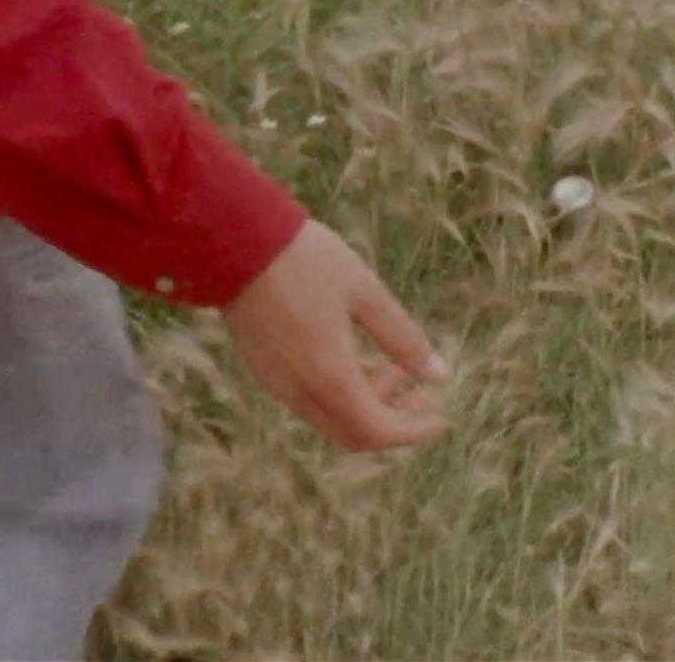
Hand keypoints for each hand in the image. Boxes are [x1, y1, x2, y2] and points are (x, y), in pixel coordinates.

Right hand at [223, 220, 450, 451]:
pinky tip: (354, 356)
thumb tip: (439, 375)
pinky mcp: (262, 368)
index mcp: (328, 375)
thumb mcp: (364, 291)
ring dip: (366, 404)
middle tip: (422, 395)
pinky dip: (338, 392)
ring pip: (329, 417)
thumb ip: (402, 337)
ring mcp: (275, 382)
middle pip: (352, 433)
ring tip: (394, 367)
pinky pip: (307, 399)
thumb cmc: (305, 259)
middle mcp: (298, 390)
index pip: (377, 431)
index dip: (413, 431)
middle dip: (392, 422)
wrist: (234, 241)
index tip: (440, 416)